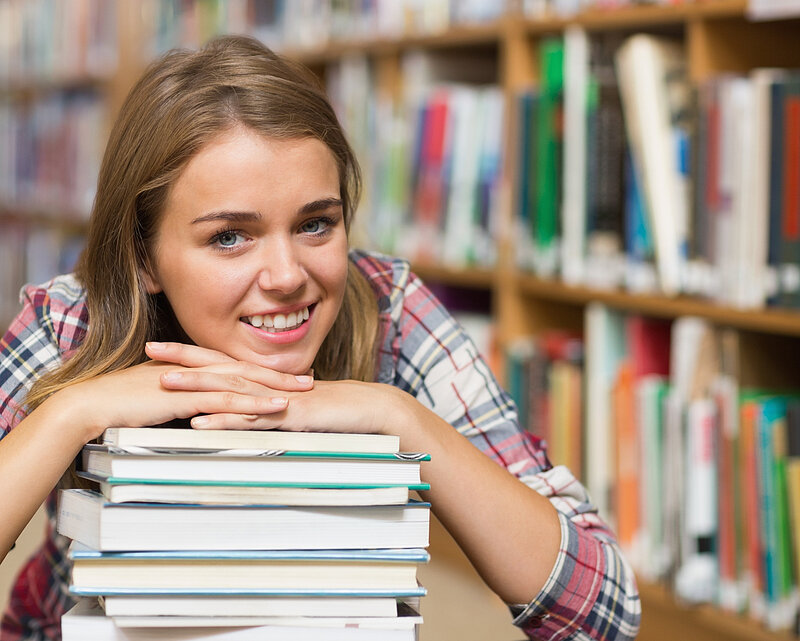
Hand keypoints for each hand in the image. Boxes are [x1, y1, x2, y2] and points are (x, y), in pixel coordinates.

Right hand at [54, 342, 313, 441]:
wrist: (93, 403)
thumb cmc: (120, 404)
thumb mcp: (158, 401)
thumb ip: (180, 402)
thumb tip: (195, 413)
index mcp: (191, 368)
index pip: (234, 369)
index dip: (261, 373)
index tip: (286, 377)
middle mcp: (197, 369)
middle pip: (246, 371)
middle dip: (278, 376)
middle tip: (309, 380)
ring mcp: (194, 381)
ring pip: (244, 383)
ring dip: (275, 387)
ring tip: (303, 392)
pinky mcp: (189, 396)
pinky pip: (229, 401)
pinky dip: (255, 404)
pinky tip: (276, 408)